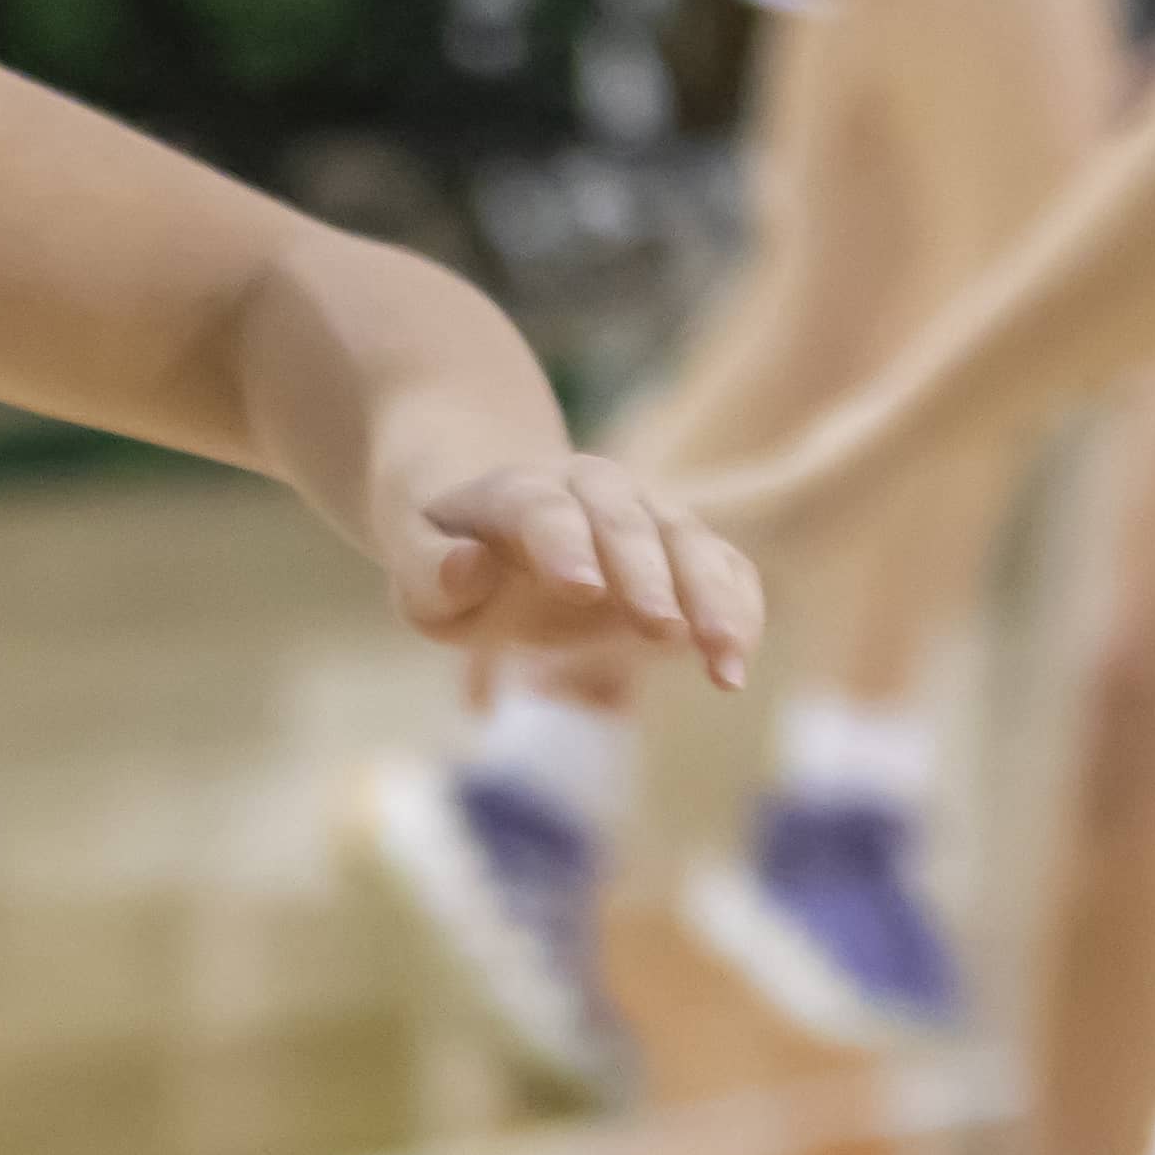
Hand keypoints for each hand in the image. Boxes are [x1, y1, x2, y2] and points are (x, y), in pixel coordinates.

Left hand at [386, 452, 756, 691]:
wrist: (492, 513)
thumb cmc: (449, 553)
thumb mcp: (416, 566)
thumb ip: (433, 570)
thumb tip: (469, 568)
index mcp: (514, 490)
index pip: (542, 509)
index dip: (563, 544)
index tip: (583, 591)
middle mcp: (589, 489)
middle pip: (625, 520)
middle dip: (648, 574)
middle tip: (665, 631)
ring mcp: (643, 513)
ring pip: (688, 539)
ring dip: (711, 597)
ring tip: (724, 661)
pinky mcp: (679, 546)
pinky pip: (723, 564)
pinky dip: (738, 608)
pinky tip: (733, 665)